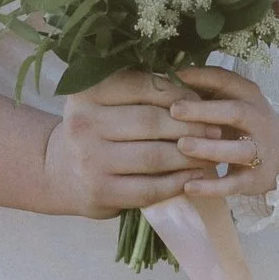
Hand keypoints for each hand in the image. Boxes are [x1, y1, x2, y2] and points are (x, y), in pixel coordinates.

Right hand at [44, 69, 218, 217]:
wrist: (62, 172)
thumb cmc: (99, 129)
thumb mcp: (108, 101)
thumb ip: (142, 91)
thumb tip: (198, 91)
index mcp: (86, 92)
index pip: (144, 87)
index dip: (179, 94)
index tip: (201, 102)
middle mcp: (82, 123)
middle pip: (152, 121)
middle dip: (191, 126)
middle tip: (216, 130)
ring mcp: (90, 160)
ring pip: (155, 156)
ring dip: (190, 156)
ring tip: (210, 153)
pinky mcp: (101, 192)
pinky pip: (150, 188)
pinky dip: (178, 183)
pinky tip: (193, 177)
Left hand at [168, 66, 278, 200]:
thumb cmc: (241, 124)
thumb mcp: (229, 101)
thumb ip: (203, 91)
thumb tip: (162, 78)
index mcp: (249, 96)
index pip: (226, 80)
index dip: (199, 77)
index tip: (172, 78)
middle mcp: (258, 120)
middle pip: (234, 112)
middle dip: (204, 111)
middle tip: (174, 110)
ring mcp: (259, 151)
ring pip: (237, 150)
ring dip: (210, 148)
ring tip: (183, 146)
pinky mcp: (254, 179)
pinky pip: (233, 184)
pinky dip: (212, 187)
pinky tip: (188, 186)